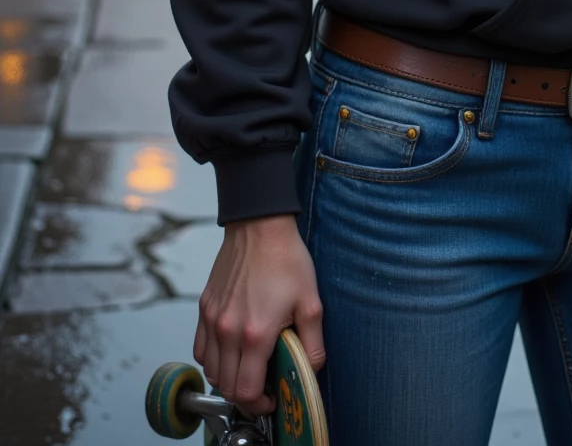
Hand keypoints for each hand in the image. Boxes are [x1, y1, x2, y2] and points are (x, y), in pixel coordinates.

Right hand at [195, 215, 324, 415]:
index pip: (245, 391)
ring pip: (210, 370)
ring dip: (228, 378)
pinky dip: (213, 359)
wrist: (259, 226)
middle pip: (226, 386)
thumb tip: (310, 372)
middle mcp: (228, 330)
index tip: (271, 399)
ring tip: (248, 369)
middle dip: (245, 396)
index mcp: (255, 334)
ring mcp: (212, 319)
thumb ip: (312, 345)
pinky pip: (200, 349)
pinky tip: (231, 350)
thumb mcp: (311, 302)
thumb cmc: (286, 260)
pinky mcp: (204, 308)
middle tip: (262, 388)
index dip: (259, 404)